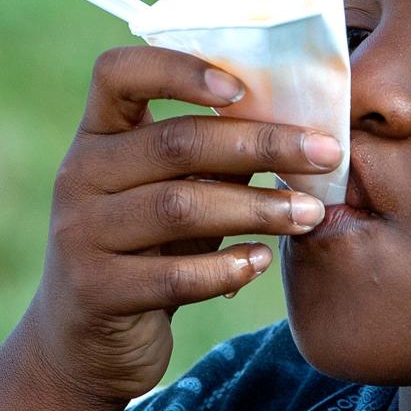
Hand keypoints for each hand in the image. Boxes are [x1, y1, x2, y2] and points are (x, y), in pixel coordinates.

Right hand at [22, 46, 342, 404]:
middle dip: (264, 146)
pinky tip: (262, 262)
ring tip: (311, 214)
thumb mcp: (176, 192)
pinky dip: (226, 267)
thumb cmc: (151, 248)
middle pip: (178, 144)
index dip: (179, 69)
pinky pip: (173, 275)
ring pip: (180, 207)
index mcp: (101, 135)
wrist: (88, 341)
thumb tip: (302, 127)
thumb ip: (218, 157)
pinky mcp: (96, 291)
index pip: (120, 73)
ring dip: (258, 208)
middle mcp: (82, 175)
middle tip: (328, 154)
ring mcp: (82, 233)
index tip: (242, 89)